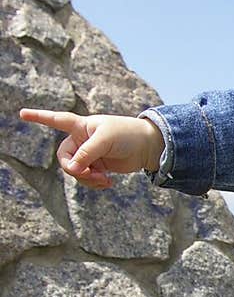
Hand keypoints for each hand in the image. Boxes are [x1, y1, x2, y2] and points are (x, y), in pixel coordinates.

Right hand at [19, 109, 163, 188]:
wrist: (148, 147)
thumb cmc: (128, 135)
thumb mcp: (106, 140)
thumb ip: (87, 153)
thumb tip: (73, 169)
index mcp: (81, 126)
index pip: (56, 120)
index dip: (39, 117)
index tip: (22, 113)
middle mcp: (81, 139)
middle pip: (64, 158)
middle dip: (75, 170)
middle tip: (91, 175)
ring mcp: (88, 154)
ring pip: (75, 171)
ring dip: (87, 179)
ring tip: (104, 180)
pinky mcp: (97, 166)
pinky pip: (86, 178)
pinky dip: (94, 183)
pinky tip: (108, 183)